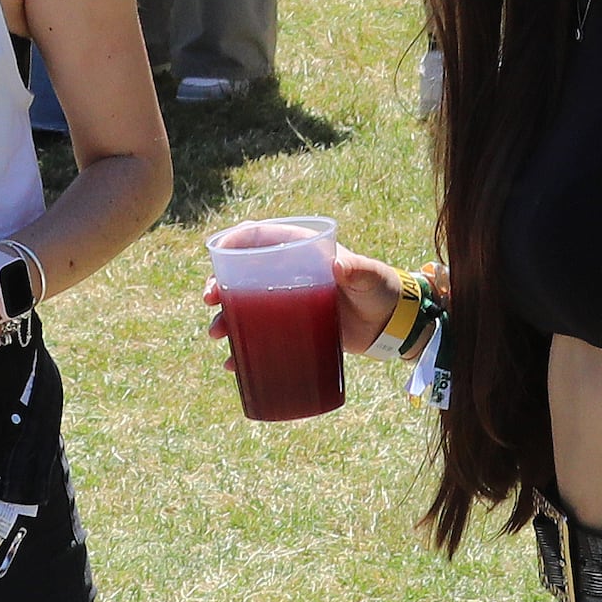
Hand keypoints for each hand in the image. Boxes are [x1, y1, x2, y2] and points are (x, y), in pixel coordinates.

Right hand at [209, 247, 411, 373]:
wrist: (390, 325)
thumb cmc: (381, 290)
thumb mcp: (370, 276)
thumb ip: (359, 269)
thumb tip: (340, 267)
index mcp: (301, 250)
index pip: (259, 237)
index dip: (233, 242)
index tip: (216, 256)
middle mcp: (286, 273)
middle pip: (241, 273)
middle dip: (219, 286)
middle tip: (210, 302)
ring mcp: (286, 302)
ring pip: (244, 306)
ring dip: (225, 319)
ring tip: (217, 336)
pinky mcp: (290, 328)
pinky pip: (258, 336)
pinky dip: (243, 349)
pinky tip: (232, 364)